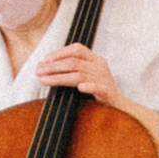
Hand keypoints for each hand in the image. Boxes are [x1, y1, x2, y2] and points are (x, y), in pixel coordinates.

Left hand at [34, 45, 158, 148]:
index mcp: (95, 60)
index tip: (44, 60)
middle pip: (74, 62)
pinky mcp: (109, 94)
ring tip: (44, 80)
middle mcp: (100, 67)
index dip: (59, 53)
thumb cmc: (97, 92)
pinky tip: (80, 88)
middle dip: (53, 66)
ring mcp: (105, 79)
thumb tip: (44, 68)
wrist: (119, 108)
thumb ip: (71, 70)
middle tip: (38, 71)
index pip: (77, 49)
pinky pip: (100, 88)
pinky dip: (90, 87)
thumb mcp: (85, 75)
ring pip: (80, 75)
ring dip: (59, 77)